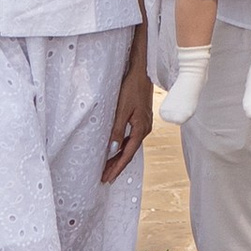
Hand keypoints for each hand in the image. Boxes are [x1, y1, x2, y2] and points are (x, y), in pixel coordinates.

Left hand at [103, 46, 153, 179]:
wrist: (142, 72)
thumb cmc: (132, 88)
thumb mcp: (121, 109)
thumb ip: (117, 130)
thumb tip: (112, 150)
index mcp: (141, 129)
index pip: (127, 155)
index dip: (117, 168)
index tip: (107, 178)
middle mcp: (144, 130)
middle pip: (129, 153)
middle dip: (117, 166)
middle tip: (105, 177)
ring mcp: (144, 125)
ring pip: (130, 146)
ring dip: (119, 157)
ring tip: (108, 167)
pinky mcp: (141, 119)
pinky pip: (131, 138)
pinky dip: (123, 147)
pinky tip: (116, 149)